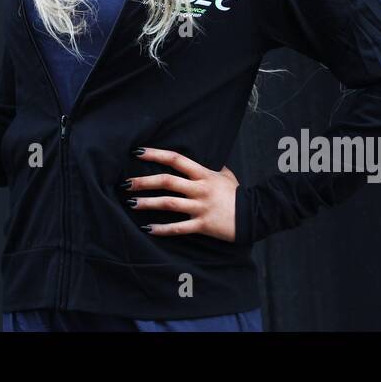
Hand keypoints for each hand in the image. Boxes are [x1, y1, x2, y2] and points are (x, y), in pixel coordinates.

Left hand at [123, 147, 240, 241]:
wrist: (255, 215)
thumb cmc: (238, 195)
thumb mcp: (226, 176)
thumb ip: (214, 168)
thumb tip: (209, 160)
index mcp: (203, 174)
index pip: (175, 159)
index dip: (155, 154)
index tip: (137, 152)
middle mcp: (199, 189)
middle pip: (167, 181)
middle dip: (144, 181)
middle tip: (125, 183)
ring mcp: (200, 207)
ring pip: (169, 203)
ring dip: (148, 203)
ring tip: (131, 203)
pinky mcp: (202, 225)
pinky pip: (178, 227)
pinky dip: (162, 229)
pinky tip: (148, 229)